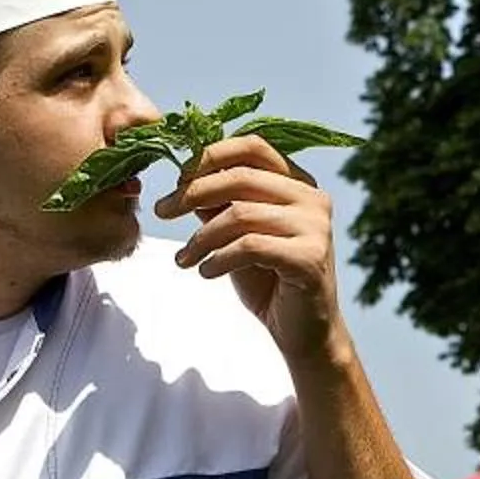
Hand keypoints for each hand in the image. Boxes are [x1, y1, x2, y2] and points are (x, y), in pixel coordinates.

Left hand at [155, 136, 343, 361]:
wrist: (303, 332)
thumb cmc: (269, 280)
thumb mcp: (237, 234)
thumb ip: (220, 203)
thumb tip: (185, 175)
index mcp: (299, 183)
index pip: (253, 146)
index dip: (210, 156)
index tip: (176, 179)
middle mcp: (313, 198)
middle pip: (241, 176)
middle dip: (193, 192)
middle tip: (163, 211)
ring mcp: (316, 227)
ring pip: (241, 213)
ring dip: (201, 237)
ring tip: (184, 258)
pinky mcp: (310, 257)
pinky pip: (250, 246)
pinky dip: (218, 259)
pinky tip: (206, 272)